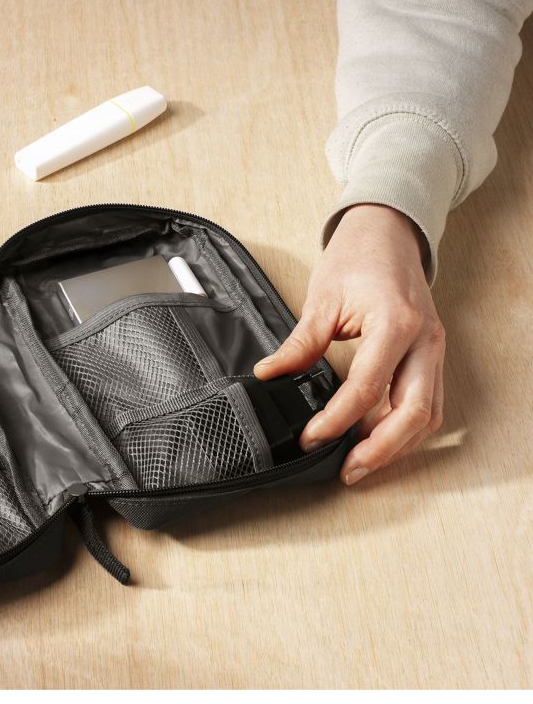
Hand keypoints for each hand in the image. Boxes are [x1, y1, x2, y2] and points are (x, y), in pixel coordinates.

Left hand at [254, 204, 445, 484]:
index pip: (368, 386)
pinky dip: (405, 428)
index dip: (338, 419)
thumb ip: (299, 344)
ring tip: (360, 463)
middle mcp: (424, 341)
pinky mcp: (432, 356)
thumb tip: (269, 375)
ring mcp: (434, 350)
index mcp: (395, 323)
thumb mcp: (322, 299)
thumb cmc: (357, 259)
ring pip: (428, 414)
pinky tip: (376, 440)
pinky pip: (428, 403)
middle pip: (414, 412)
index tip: (311, 438)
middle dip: (380, 449)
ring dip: (397, 446)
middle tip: (347, 470)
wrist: (388, 233)